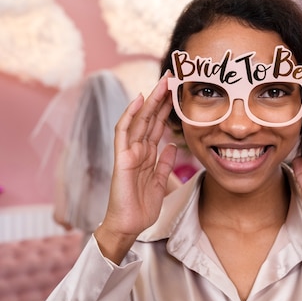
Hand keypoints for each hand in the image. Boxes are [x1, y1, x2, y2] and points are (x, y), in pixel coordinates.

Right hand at [94, 76, 176, 262]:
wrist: (129, 225)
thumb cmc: (141, 207)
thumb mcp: (160, 182)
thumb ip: (164, 163)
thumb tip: (173, 146)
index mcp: (147, 155)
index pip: (158, 125)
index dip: (167, 107)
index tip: (179, 91)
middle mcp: (138, 150)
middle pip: (150, 117)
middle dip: (161, 97)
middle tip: (173, 75)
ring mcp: (129, 152)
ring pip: (140, 120)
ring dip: (151, 100)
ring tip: (162, 81)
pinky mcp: (122, 158)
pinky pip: (124, 132)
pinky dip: (130, 115)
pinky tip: (139, 100)